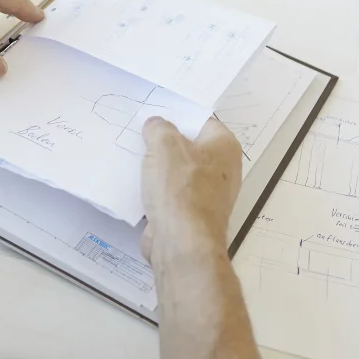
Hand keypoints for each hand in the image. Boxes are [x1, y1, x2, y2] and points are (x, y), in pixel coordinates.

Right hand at [140, 117, 242, 263]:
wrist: (182, 242)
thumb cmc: (180, 188)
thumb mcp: (164, 144)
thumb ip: (158, 128)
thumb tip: (156, 126)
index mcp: (225, 147)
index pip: (201, 121)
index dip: (177, 117)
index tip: (153, 115)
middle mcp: (224, 170)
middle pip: (189, 147)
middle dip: (165, 144)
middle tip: (139, 136)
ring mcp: (209, 195)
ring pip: (178, 172)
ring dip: (158, 169)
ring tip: (133, 159)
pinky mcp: (192, 215)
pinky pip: (172, 195)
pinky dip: (157, 191)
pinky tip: (136, 186)